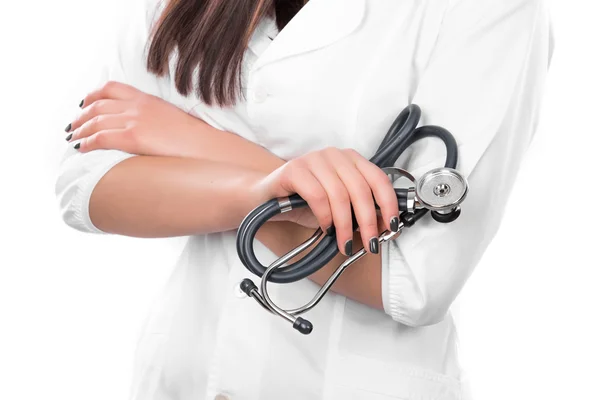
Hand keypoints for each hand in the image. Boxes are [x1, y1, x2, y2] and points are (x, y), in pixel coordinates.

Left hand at [65, 81, 204, 156]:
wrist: (206, 147)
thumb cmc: (195, 140)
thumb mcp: (173, 120)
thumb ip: (155, 119)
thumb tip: (147, 130)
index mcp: (148, 99)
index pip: (111, 88)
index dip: (92, 96)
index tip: (84, 104)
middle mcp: (138, 106)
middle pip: (98, 105)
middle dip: (81, 116)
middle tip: (73, 126)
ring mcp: (135, 120)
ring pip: (95, 121)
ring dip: (79, 130)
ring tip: (73, 138)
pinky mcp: (133, 137)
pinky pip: (99, 138)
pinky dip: (86, 142)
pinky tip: (80, 148)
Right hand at [255, 147, 399, 255]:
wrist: (264, 200)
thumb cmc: (304, 204)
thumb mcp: (339, 210)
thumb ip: (361, 214)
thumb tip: (386, 228)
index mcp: (350, 160)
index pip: (378, 179)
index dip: (388, 204)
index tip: (392, 227)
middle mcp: (334, 155)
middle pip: (360, 189)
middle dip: (368, 221)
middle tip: (370, 243)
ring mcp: (313, 160)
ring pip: (340, 194)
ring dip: (345, 224)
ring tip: (344, 242)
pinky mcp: (294, 170)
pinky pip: (318, 196)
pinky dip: (325, 216)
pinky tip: (325, 227)